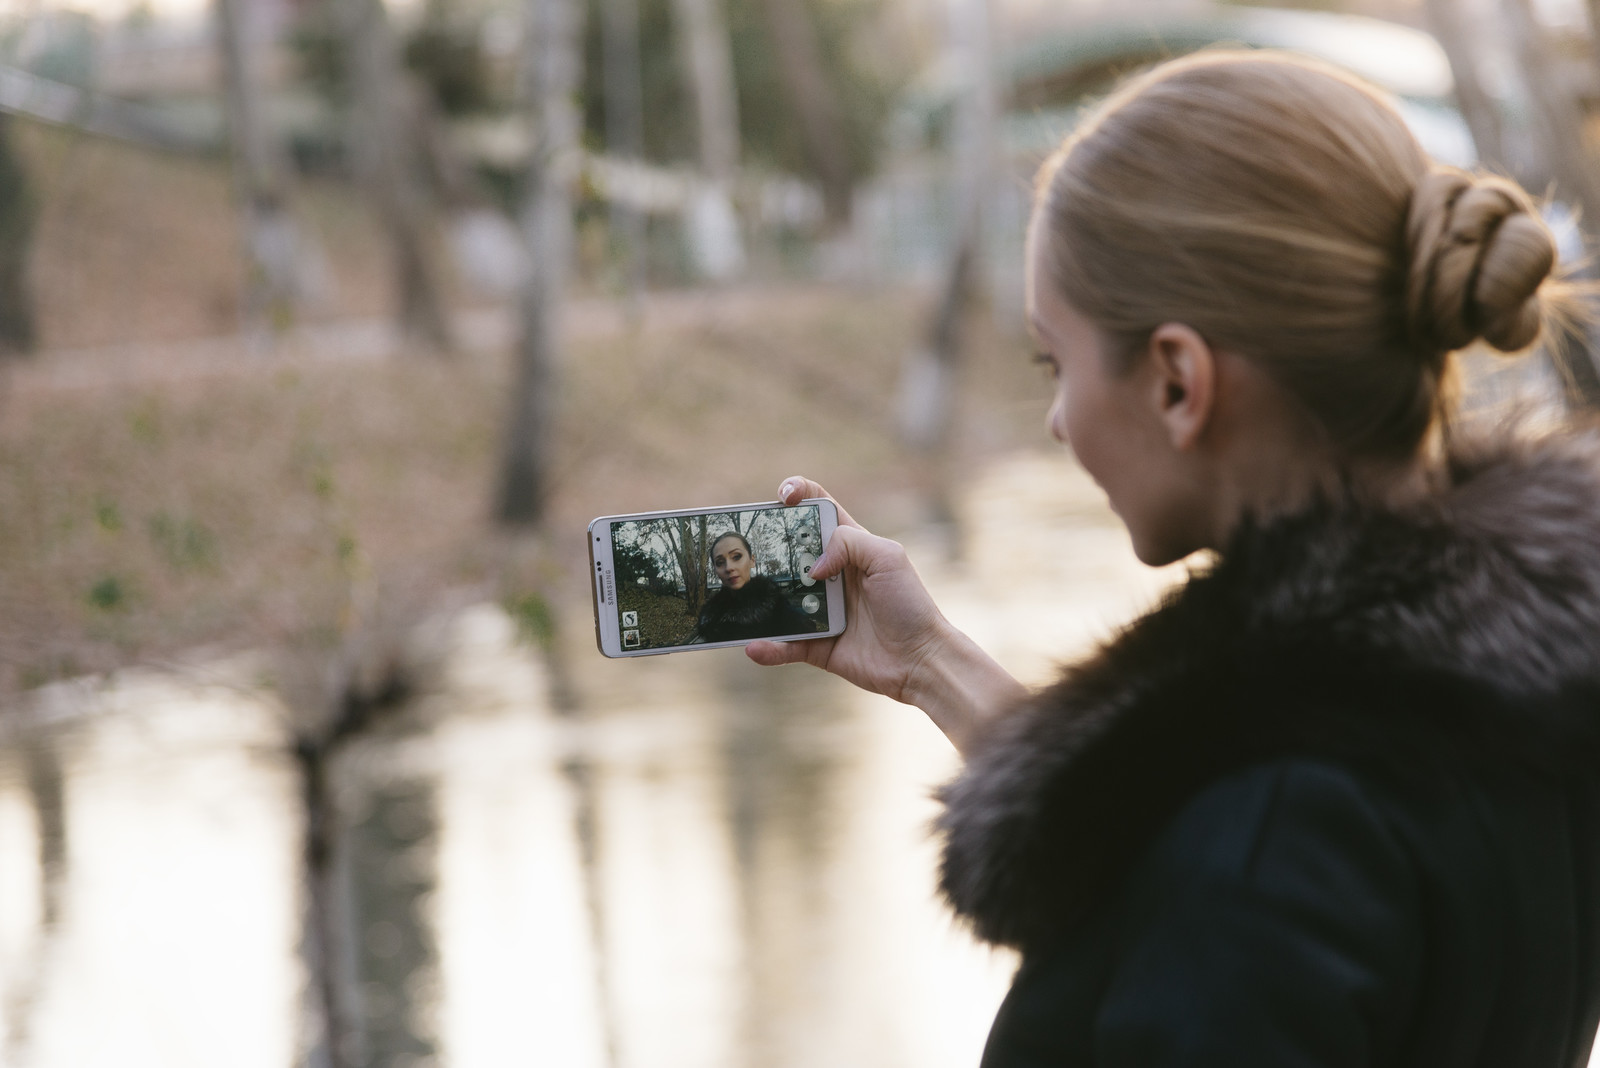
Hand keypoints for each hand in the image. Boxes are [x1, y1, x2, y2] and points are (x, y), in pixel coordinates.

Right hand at [747, 478, 1026, 753]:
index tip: (782, 496)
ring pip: (777, 600)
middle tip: (743, 548)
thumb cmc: (909, 604)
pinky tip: (755, 646)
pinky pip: (784, 645)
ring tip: (736, 596)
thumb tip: (812, 567)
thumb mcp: (887, 558)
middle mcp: (830, 575)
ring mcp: (819, 611)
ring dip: (756, 599)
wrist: (921, 660)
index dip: (798, 495)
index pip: (818, 511)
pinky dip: (767, 647)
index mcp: (849, 546)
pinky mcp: (815, 645)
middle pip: (787, 553)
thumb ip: (848, 543)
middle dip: (763, 547)